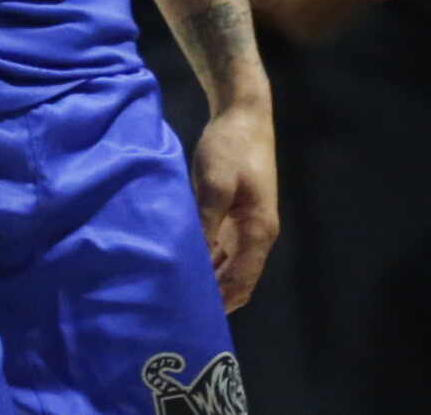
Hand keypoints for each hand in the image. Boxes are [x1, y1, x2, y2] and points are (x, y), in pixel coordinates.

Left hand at [190, 97, 279, 310]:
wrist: (243, 112)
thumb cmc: (232, 146)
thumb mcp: (215, 183)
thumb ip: (205, 223)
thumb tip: (190, 261)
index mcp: (259, 232)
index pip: (241, 284)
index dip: (219, 304)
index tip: (188, 318)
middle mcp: (256, 235)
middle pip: (236, 281)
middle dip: (210, 297)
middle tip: (172, 309)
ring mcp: (245, 225)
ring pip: (227, 267)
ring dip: (207, 280)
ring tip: (172, 292)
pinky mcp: (233, 214)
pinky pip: (219, 249)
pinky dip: (204, 261)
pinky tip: (179, 265)